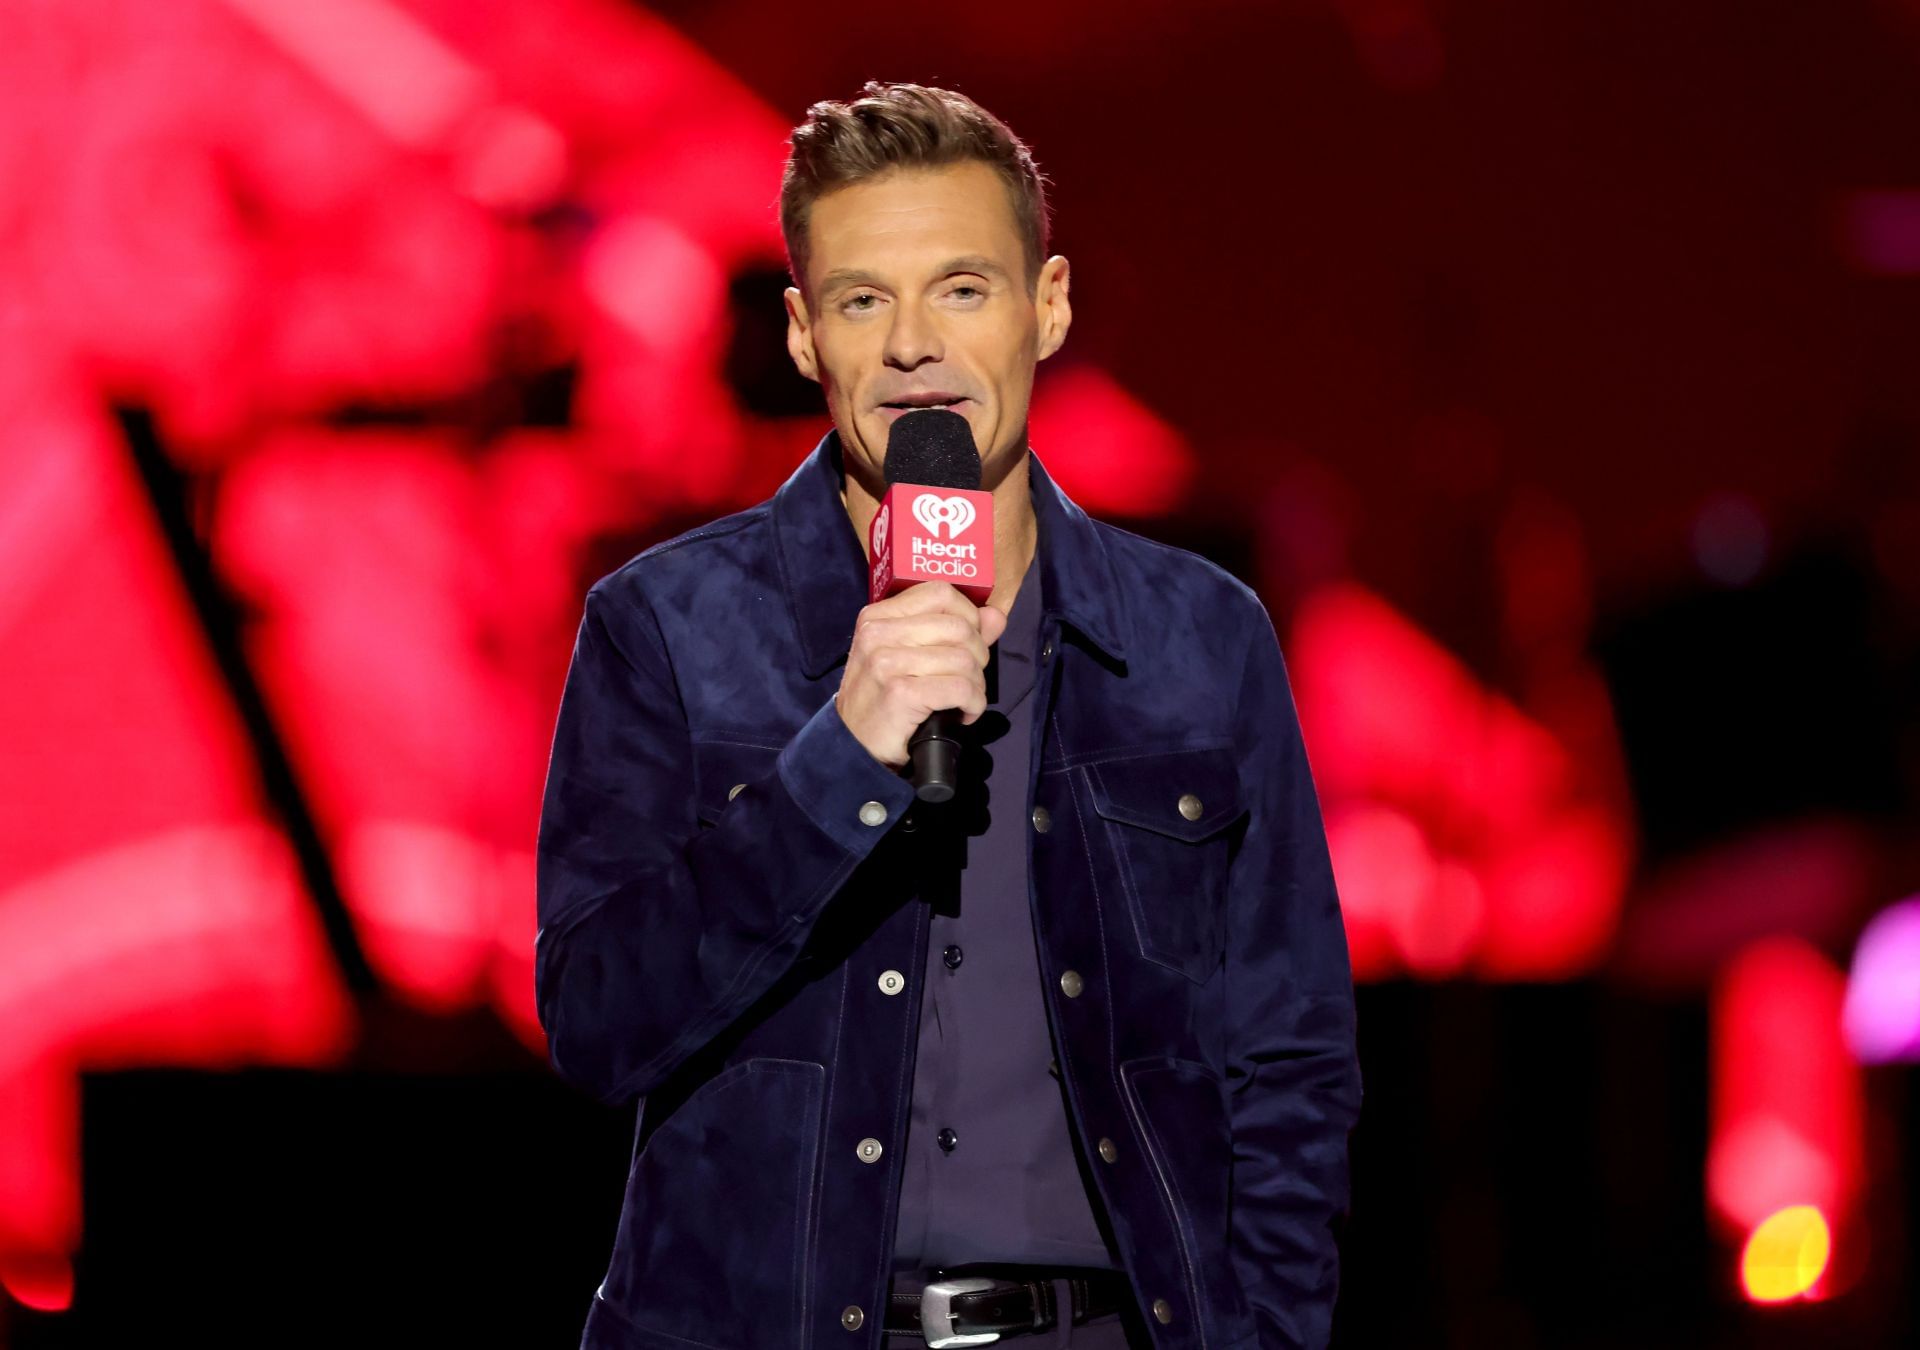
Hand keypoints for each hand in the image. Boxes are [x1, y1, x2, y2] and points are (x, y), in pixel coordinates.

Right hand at [836, 583, 1009, 768]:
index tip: (968, 643)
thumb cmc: (882, 699)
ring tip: (964, 700)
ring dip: (976, 685)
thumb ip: (953, 633)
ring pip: (964, 660)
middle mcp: (878, 633)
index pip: (940, 593)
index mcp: (878, 616)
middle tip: (968, 679)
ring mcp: (886, 662)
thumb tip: (995, 615)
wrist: (853, 746)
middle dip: (978, 656)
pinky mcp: (899, 692)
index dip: (968, 616)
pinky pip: (960, 688)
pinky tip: (963, 714)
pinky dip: (973, 704)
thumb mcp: (908, 657)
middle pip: (959, 627)